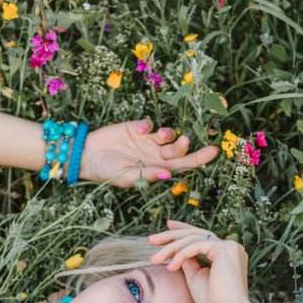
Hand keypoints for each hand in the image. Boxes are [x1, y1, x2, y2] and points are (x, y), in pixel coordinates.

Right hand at [78, 121, 218, 187]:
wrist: (87, 157)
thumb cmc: (107, 172)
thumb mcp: (126, 177)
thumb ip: (146, 175)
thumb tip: (168, 175)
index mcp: (157, 169)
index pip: (183, 165)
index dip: (200, 158)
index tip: (215, 151)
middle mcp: (156, 155)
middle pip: (179, 150)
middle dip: (183, 146)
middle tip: (182, 143)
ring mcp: (147, 141)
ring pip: (168, 135)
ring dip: (169, 134)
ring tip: (159, 136)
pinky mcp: (137, 128)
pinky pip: (150, 125)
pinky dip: (148, 126)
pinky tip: (139, 132)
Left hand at [146, 220, 256, 302]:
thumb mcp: (195, 277)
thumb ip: (188, 261)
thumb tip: (177, 250)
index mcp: (226, 254)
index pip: (202, 236)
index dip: (184, 229)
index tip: (167, 225)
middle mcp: (230, 247)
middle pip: (196, 234)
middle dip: (171, 236)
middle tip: (151, 240)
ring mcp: (230, 247)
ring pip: (194, 238)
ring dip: (171, 248)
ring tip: (154, 259)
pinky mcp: (226, 249)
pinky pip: (196, 246)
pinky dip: (181, 254)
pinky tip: (170, 267)